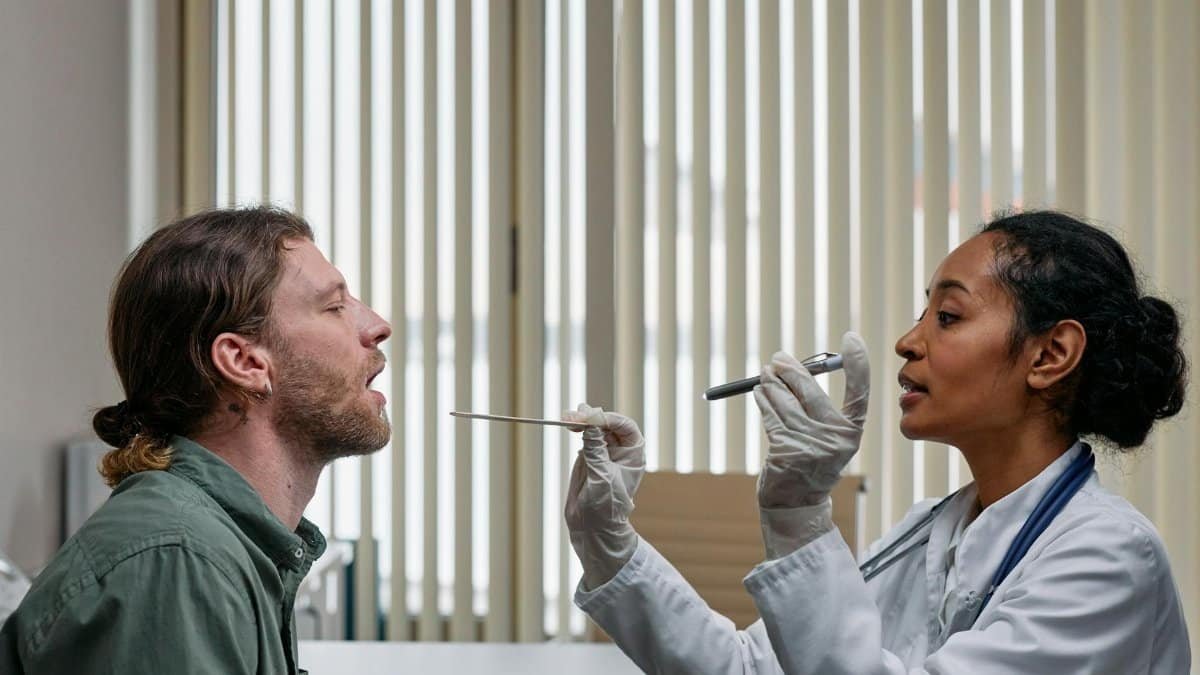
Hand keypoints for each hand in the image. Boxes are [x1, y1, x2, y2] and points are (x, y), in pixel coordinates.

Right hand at [562, 404, 645, 589]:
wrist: (593, 528)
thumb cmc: (606, 506)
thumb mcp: (601, 476)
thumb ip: (596, 448)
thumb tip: (591, 421)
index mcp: (633, 453)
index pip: (623, 425)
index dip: (607, 419)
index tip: (589, 419)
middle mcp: (620, 449)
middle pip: (607, 423)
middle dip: (590, 417)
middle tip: (572, 416)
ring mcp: (604, 452)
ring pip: (594, 428)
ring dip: (580, 420)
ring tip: (566, 417)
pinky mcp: (589, 457)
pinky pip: (584, 437)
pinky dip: (576, 429)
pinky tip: (568, 424)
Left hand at [754, 332, 869, 508]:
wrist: (797, 503)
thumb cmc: (811, 461)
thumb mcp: (826, 438)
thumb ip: (817, 408)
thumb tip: (796, 368)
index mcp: (851, 433)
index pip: (860, 393)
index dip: (858, 364)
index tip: (851, 339)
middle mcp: (835, 439)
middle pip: (811, 391)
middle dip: (791, 370)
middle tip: (778, 359)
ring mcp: (809, 445)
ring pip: (785, 401)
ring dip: (771, 383)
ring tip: (765, 374)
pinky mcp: (785, 450)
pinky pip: (771, 415)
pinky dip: (763, 400)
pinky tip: (760, 392)